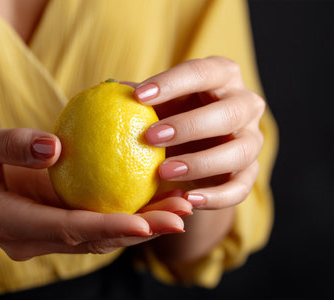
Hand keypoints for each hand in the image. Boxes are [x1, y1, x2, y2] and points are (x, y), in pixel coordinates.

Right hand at [0, 122, 189, 258]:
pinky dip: (122, 211)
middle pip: (92, 238)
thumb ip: (10, 145)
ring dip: (139, 223)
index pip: (66, 229)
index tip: (146, 223)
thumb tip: (56, 147)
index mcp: (8, 221)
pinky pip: (89, 219)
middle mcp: (28, 236)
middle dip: (139, 230)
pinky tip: (152, 196)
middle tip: (182, 213)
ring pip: (96, 234)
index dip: (108, 228)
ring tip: (180, 207)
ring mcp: (39, 232)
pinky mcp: (47, 220)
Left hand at [131, 56, 264, 209]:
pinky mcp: (250, 173)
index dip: (172, 83)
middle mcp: (245, 104)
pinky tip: (187, 200)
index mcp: (222, 75)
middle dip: (189, 125)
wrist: (192, 148)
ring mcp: (252, 139)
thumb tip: (111, 90)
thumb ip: (140, 97)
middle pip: (229, 112)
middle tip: (150, 137)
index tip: (137, 97)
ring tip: (163, 172)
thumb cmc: (170, 115)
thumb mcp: (158, 103)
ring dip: (201, 163)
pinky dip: (216, 197)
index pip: (202, 72)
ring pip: (240, 152)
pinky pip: (240, 188)